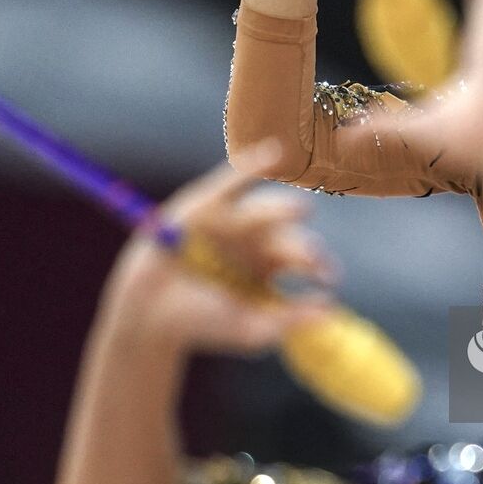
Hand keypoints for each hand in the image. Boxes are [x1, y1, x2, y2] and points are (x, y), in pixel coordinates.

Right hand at [98, 145, 334, 355]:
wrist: (150, 312)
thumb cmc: (201, 323)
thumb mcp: (248, 328)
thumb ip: (288, 321)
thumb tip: (332, 310)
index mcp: (270, 267)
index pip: (303, 261)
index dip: (319, 267)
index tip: (328, 277)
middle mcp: (256, 240)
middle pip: (288, 237)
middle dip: (301, 247)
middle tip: (311, 258)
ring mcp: (233, 221)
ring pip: (266, 212)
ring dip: (284, 210)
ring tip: (302, 211)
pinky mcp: (208, 203)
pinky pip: (234, 180)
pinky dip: (253, 166)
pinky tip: (275, 154)